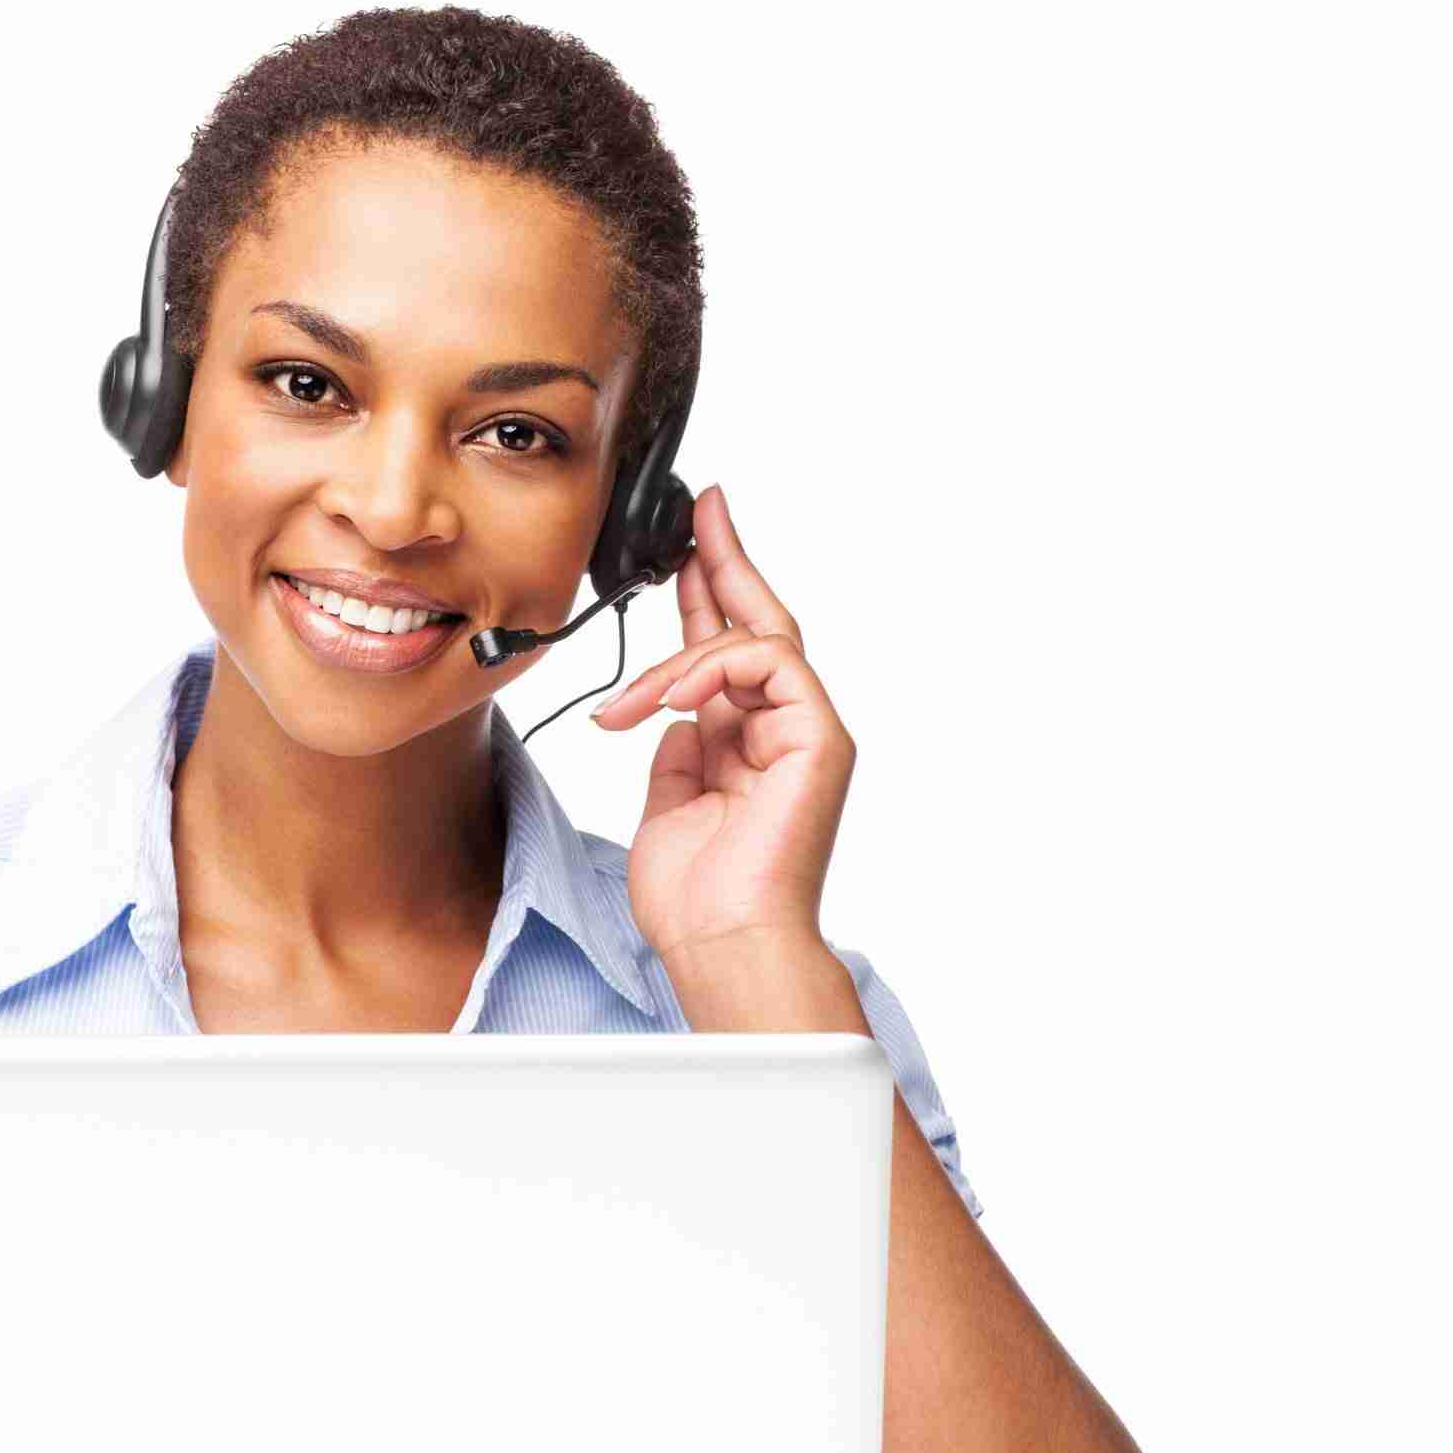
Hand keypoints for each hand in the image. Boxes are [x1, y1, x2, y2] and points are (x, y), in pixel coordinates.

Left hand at [589, 485, 856, 971]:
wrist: (722, 943)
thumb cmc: (696, 895)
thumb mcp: (665, 802)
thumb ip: (675, 745)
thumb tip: (669, 710)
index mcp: (744, 741)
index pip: (728, 647)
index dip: (709, 589)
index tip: (686, 544)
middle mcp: (781, 728)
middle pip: (759, 620)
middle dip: (725, 560)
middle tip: (702, 509)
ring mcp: (806, 731)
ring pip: (752, 641)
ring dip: (678, 660)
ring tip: (632, 702)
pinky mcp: (820, 738)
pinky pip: (767, 666)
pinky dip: (710, 672)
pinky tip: (671, 700)